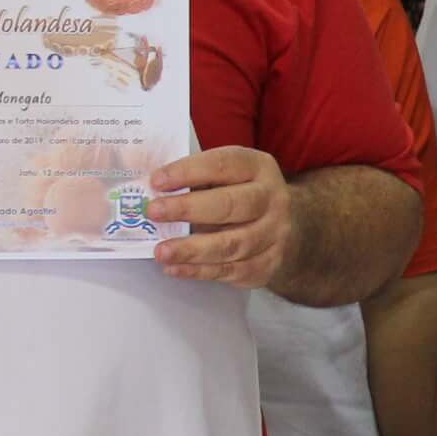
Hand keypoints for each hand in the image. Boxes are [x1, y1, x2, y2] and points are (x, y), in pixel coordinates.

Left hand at [148, 147, 293, 286]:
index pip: (224, 165)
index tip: (156, 181)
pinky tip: (175, 268)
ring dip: (192, 249)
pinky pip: (233, 270)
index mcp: (258, 168)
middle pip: (232, 205)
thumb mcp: (230, 176)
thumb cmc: (242, 195)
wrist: (289, 227)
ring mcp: (274, 234)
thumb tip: (147, 189)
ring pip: (233, 244)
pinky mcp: (269, 264)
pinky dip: (200, 271)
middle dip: (189, 209)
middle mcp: (272, 199)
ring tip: (160, 252)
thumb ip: (197, 179)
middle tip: (153, 212)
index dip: (189, 172)